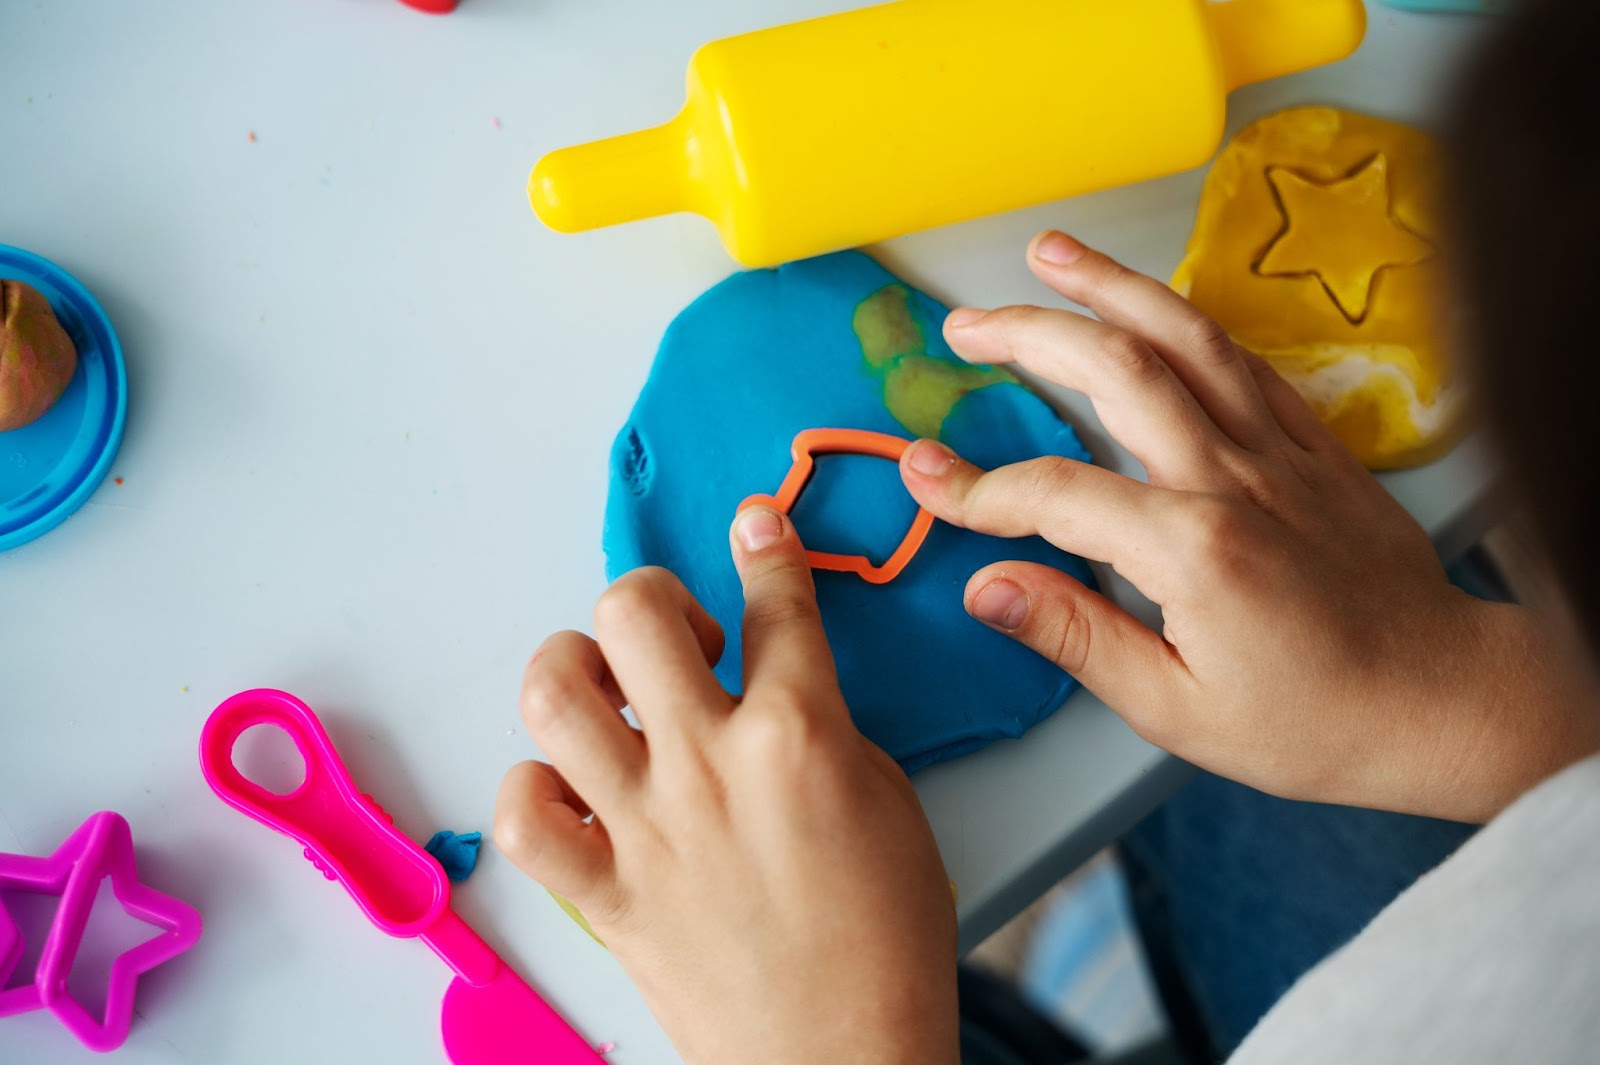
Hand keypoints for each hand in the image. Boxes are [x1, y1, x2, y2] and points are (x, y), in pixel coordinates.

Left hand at [494, 509, 957, 1064]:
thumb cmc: (887, 942)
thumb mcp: (889, 802)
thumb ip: (823, 727)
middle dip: (651, 597)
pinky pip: (524, 815)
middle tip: (677, 638)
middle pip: (631, 611)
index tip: (753, 524)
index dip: (765, 544)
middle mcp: (708, 765)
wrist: (843, 1058)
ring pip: (553, 692)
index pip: (776, 600)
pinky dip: (538, 789)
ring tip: (610, 696)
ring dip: (573, 669)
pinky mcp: (605, 892)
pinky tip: (580, 791)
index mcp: (799, 735)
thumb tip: (773, 691)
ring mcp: (645, 827)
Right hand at [900, 230, 1598, 822]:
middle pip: (1115, 370)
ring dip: (1110, 286)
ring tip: (1050, 252)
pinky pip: (1245, 359)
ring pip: (1184, 337)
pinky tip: (1152, 305)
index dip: (977, 485)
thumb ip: (1075, 637)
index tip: (925, 478)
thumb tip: (987, 587)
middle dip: (1028, 334)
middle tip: (966, 325)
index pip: (1054, 491)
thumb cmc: (1315, 721)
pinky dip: (1189, 321)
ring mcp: (1280, 450)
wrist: (1441, 700)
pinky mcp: (1316, 445)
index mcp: (1191, 547)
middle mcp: (1234, 477)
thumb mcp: (1176, 709)